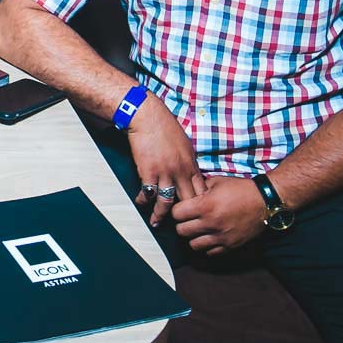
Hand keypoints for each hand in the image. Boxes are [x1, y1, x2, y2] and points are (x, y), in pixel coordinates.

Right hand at [126, 97, 204, 226]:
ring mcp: (165, 173)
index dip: (200, 204)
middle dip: (185, 215)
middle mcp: (181, 172)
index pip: (201, 191)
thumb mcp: (185, 145)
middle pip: (187, 200)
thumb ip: (188, 162)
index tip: (197, 213)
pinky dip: (144, 200)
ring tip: (156, 223)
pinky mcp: (148, 172)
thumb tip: (191, 173)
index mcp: (191, 165)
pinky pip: (148, 192)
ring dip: (161, 215)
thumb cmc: (165, 127)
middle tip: (180, 225)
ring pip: (167, 202)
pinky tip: (141, 202)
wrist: (148, 117)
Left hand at [173, 175, 268, 255]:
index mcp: (205, 206)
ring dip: (193, 237)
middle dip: (182, 224)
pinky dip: (208, 246)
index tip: (182, 208)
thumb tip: (187, 193)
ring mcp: (221, 237)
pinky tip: (211, 236)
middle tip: (188, 219)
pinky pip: (210, 252)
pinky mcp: (231, 245)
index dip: (177, 210)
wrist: (266, 201)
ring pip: (193, 245)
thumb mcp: (217, 182)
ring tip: (199, 229)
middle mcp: (211, 223)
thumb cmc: (241, 189)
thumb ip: (199, 188)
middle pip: (181, 231)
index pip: (176, 214)